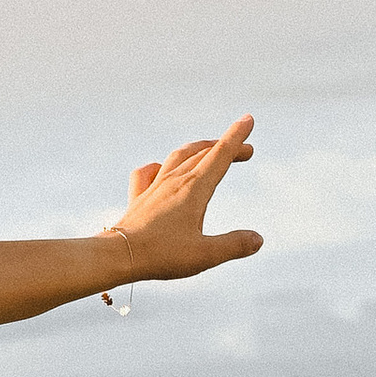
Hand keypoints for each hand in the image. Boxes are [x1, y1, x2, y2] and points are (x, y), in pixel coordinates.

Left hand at [100, 119, 261, 283]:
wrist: (118, 256)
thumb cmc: (161, 255)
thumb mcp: (205, 255)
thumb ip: (233, 245)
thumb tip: (257, 240)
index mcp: (195, 188)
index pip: (220, 155)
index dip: (236, 137)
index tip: (247, 120)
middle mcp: (175, 181)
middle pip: (204, 153)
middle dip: (226, 146)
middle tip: (245, 151)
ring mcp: (154, 187)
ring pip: (178, 156)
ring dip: (198, 149)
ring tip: (209, 149)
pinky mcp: (138, 198)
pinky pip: (147, 173)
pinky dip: (159, 166)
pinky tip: (161, 169)